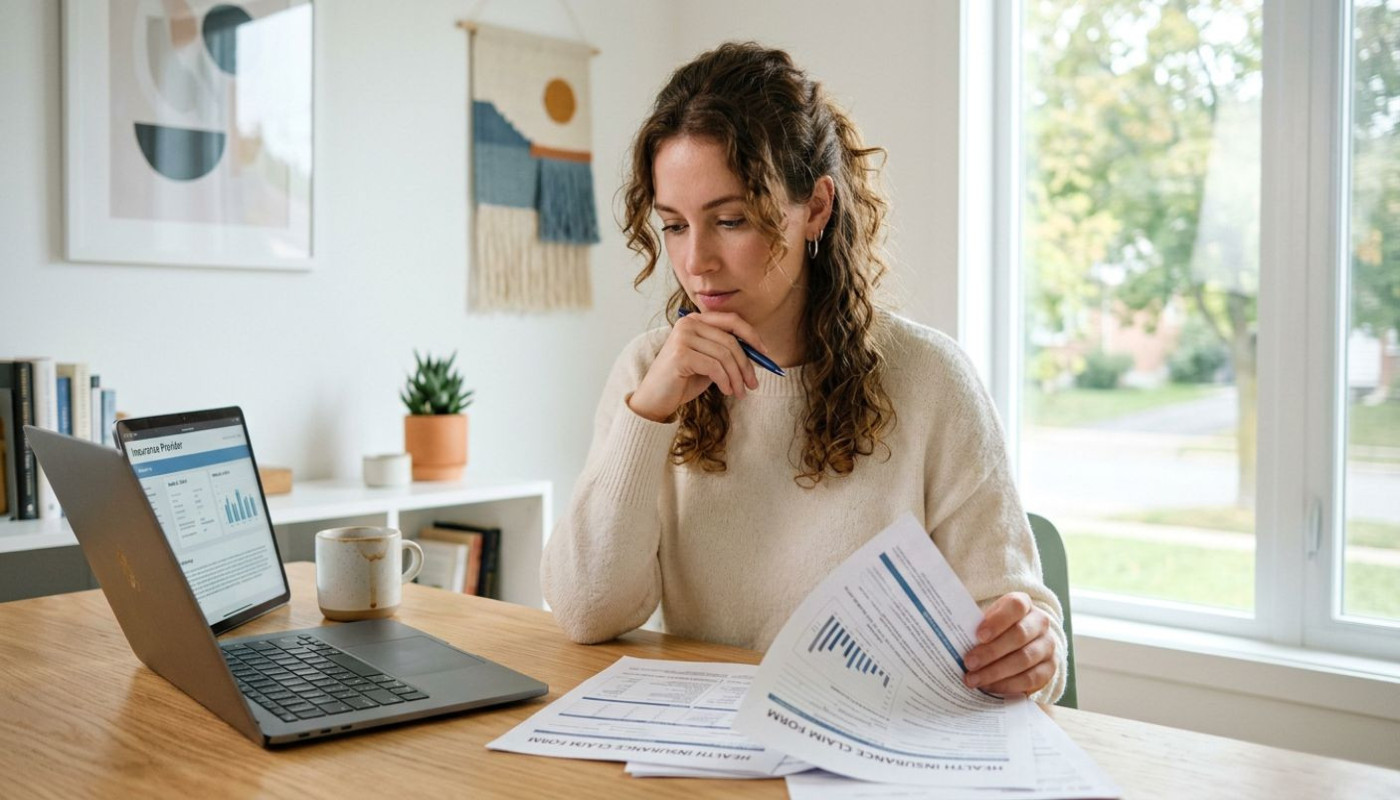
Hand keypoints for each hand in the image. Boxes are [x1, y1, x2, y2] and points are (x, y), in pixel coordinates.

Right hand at [627, 311, 769, 421]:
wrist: (655, 399)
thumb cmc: (683, 380)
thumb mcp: (709, 362)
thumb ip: (726, 352)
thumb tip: (758, 352)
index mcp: (695, 320)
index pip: (731, 320)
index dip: (751, 335)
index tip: (764, 353)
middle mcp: (688, 324)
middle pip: (730, 340)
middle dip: (746, 364)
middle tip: (753, 384)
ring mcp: (682, 337)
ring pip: (725, 355)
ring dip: (737, 377)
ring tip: (739, 392)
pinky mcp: (680, 354)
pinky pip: (714, 367)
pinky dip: (725, 381)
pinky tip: (726, 391)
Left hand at [962, 592, 1055, 695]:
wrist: (1022, 644)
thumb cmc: (995, 630)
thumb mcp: (986, 621)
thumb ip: (973, 625)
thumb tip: (949, 636)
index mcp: (1023, 604)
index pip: (1016, 606)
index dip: (997, 621)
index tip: (978, 636)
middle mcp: (1040, 622)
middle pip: (1019, 635)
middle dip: (991, 651)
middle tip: (969, 663)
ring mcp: (1048, 645)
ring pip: (1024, 658)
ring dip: (996, 671)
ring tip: (973, 679)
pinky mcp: (1050, 668)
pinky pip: (1031, 678)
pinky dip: (1008, 684)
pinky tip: (989, 687)